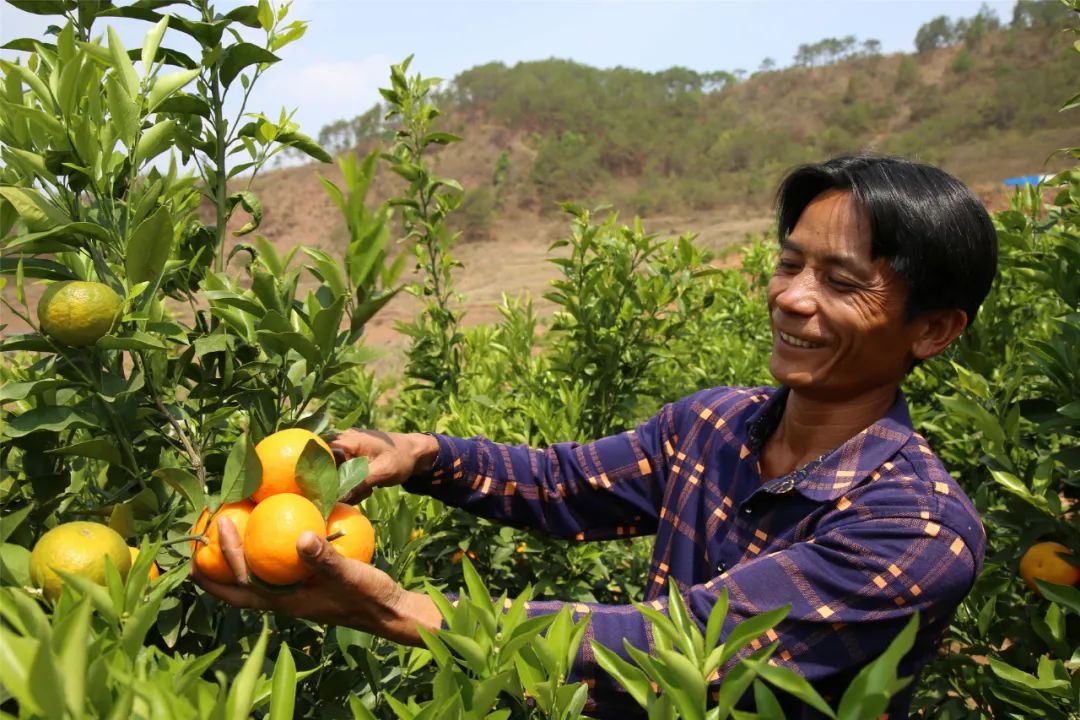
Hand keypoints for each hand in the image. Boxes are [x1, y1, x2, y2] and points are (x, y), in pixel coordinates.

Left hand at [191, 516, 442, 645]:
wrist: (387, 611)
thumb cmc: (367, 596)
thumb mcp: (349, 574)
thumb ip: (325, 557)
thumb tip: (301, 536)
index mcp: (287, 602)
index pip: (245, 581)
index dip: (227, 555)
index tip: (220, 524)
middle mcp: (284, 601)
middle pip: (237, 592)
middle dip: (212, 575)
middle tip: (193, 551)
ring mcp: (293, 596)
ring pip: (252, 584)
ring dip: (233, 568)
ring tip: (221, 544)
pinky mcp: (305, 589)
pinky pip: (273, 575)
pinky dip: (261, 560)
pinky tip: (268, 539)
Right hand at [328, 429, 438, 501]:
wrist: (416, 453)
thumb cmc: (401, 458)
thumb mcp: (381, 472)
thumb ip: (358, 484)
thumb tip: (336, 500)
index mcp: (347, 440)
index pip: (318, 454)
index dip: (317, 473)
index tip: (324, 491)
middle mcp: (343, 442)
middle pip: (325, 467)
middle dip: (337, 485)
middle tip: (358, 494)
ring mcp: (347, 450)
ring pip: (335, 474)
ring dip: (347, 487)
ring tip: (368, 490)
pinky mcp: (352, 459)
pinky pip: (344, 475)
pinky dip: (353, 485)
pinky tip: (368, 489)